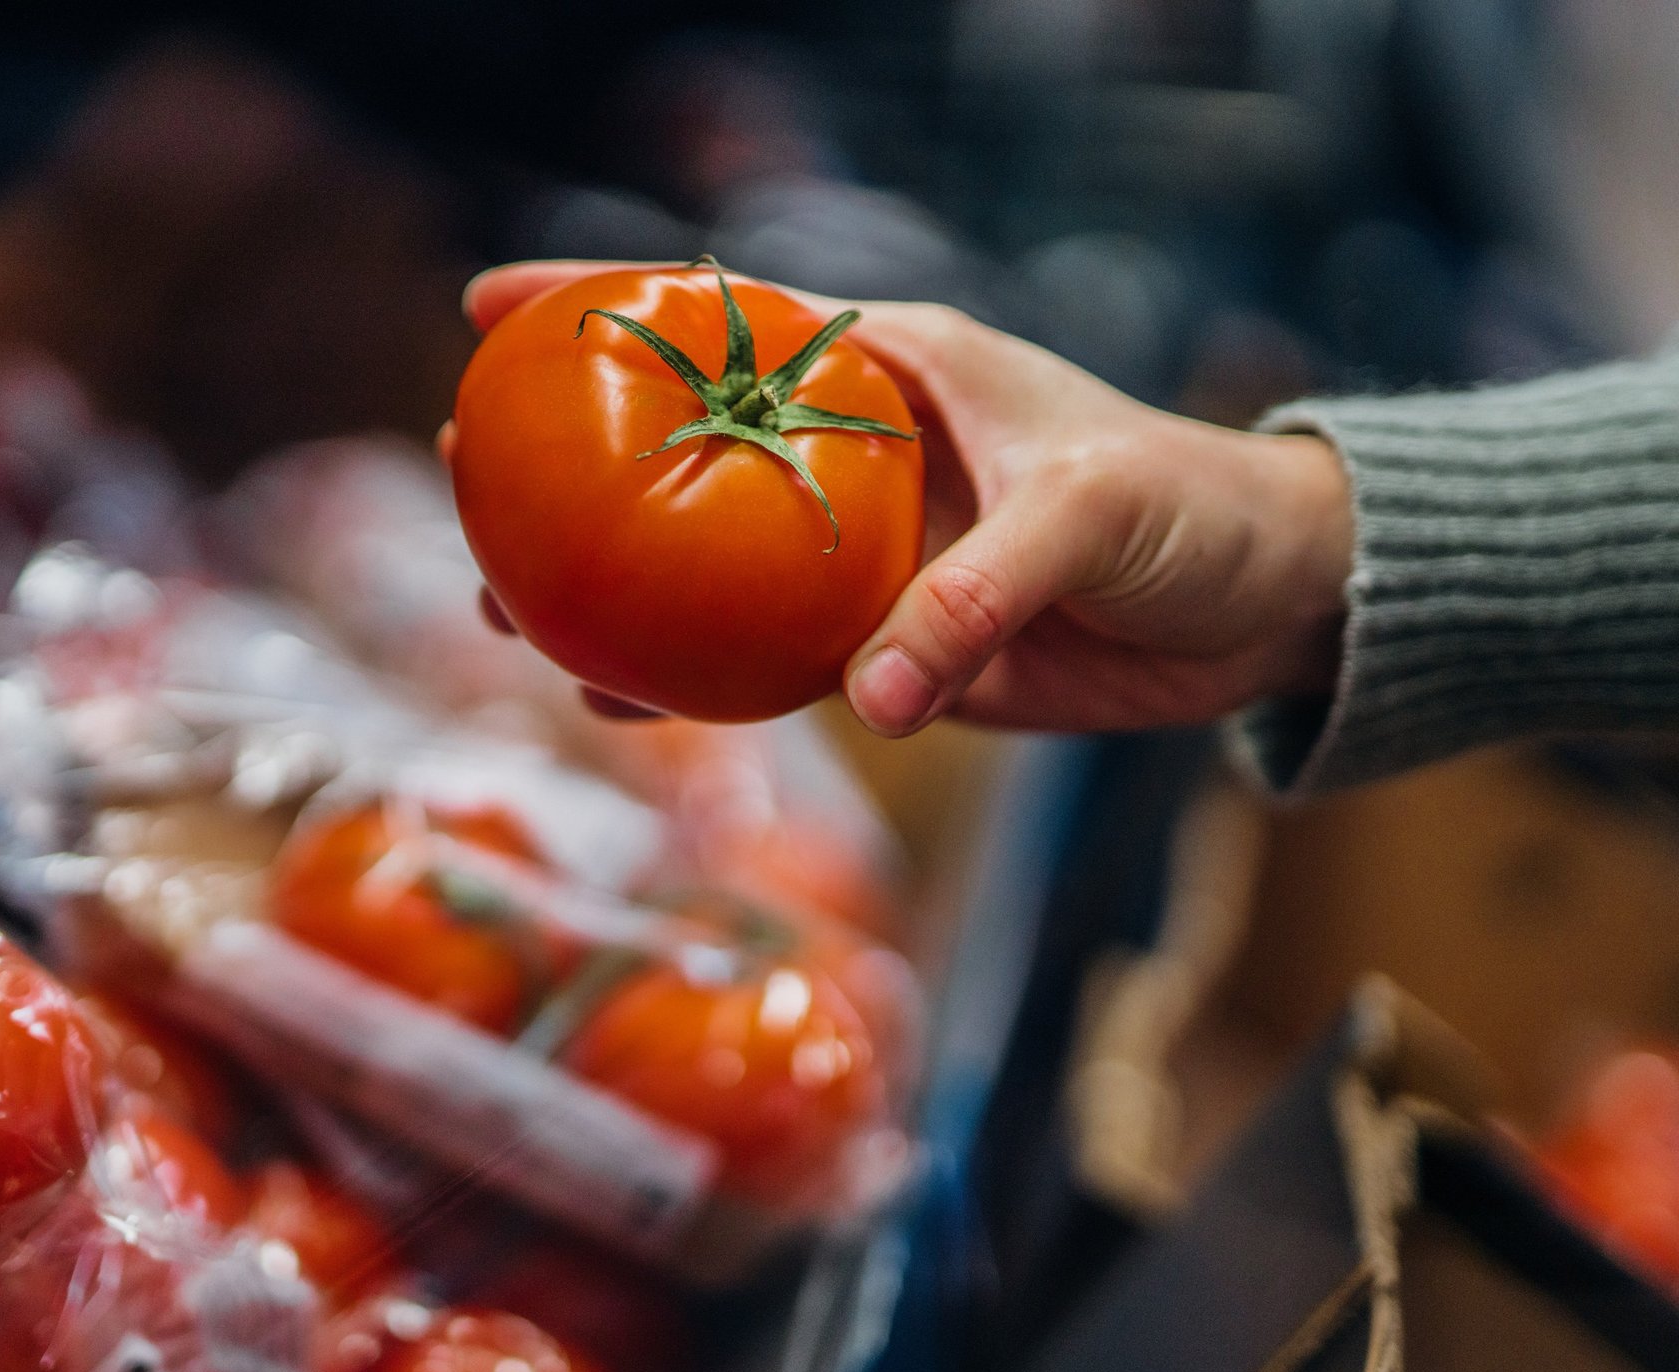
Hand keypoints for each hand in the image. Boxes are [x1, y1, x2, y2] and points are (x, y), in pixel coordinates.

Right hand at [450, 261, 1353, 736]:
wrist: (1265, 607)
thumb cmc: (1189, 509)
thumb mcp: (1087, 517)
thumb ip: (977, 596)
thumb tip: (874, 699)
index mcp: (896, 372)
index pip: (730, 320)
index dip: (604, 305)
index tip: (492, 308)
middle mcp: (862, 459)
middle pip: (686, 455)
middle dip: (577, 467)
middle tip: (473, 485)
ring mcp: (869, 558)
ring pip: (711, 572)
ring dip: (619, 592)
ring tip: (517, 613)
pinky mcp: (897, 645)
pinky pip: (775, 664)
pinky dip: (703, 684)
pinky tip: (628, 699)